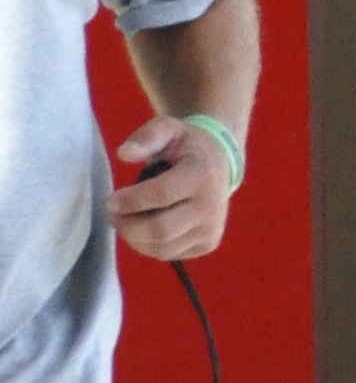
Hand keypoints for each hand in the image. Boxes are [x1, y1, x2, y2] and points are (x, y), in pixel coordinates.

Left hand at [113, 116, 237, 262]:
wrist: (220, 164)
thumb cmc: (186, 145)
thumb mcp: (168, 128)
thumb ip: (146, 136)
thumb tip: (124, 154)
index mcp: (202, 176)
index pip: (161, 195)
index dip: (131, 201)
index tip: (109, 201)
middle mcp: (211, 207)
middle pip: (161, 229)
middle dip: (128, 225)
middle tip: (112, 215)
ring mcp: (211, 230)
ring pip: (163, 247)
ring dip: (134, 238)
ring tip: (123, 221)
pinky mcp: (208, 244)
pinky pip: (170, 254)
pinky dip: (148, 245)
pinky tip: (141, 229)